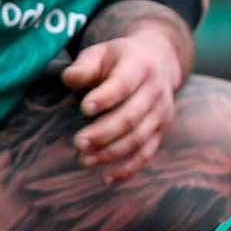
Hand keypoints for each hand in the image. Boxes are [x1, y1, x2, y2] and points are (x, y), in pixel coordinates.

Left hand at [62, 32, 183, 183]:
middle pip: (131, 117)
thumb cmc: (120, 58)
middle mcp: (156, 90)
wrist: (159, 60)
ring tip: (84, 160)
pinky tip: (107, 178)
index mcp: (140, 66)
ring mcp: (161, 113)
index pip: (124, 84)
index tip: (84, 108)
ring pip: (139, 138)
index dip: (105, 97)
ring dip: (112, 153)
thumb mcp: (101, 52)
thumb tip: (69, 79)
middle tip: (78, 143)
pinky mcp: (161, 130)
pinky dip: (129, 168)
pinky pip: (147, 153)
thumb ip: (84, 66)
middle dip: (104, 132)